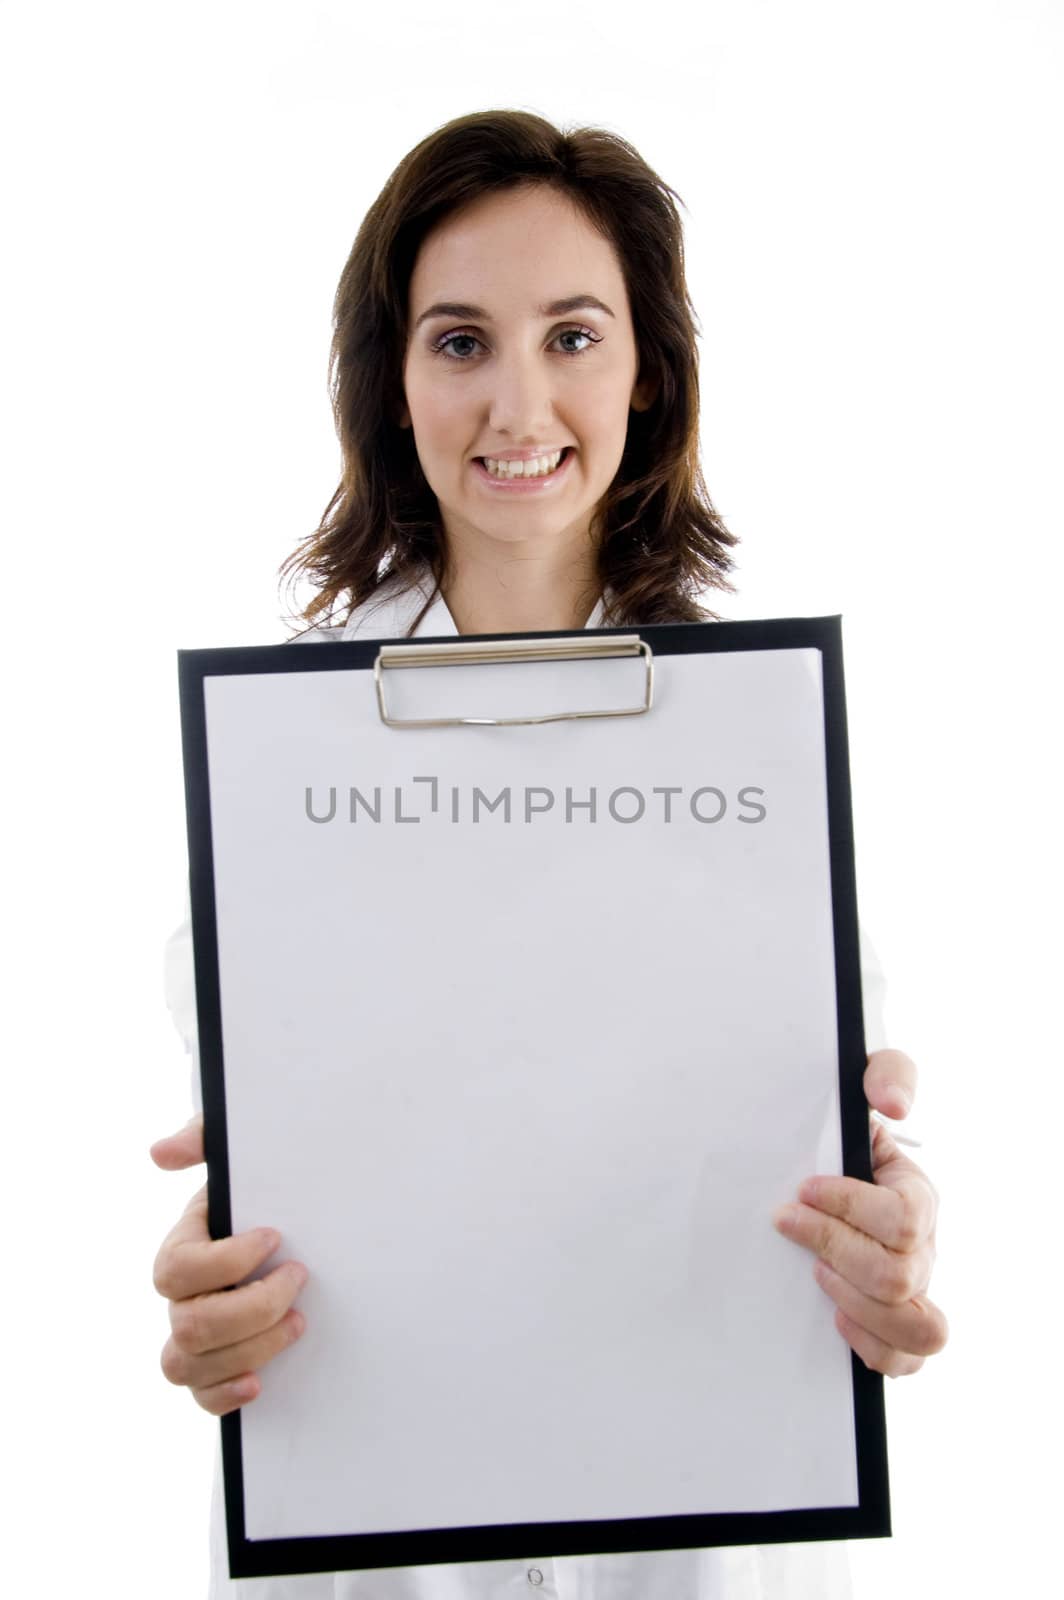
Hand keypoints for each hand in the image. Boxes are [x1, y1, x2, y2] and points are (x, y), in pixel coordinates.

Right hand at [150, 1115, 307, 1414]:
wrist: (303, 1227)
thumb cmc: (264, 1190)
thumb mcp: (242, 1154)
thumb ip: (204, 1138)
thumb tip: (161, 1152)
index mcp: (183, 1247)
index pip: (181, 1267)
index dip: (227, 1260)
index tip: (275, 1237)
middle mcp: (181, 1297)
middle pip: (190, 1322)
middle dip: (251, 1307)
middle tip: (298, 1279)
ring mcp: (192, 1336)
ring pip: (191, 1362)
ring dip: (249, 1348)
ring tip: (297, 1323)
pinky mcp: (214, 1368)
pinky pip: (200, 1397)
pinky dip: (224, 1395)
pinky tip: (260, 1382)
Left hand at [772, 1049, 947, 1376]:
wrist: (820, 1169)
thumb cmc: (840, 1133)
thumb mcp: (860, 1089)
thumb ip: (886, 1075)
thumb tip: (893, 1104)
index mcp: (918, 1194)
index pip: (903, 1218)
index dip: (849, 1209)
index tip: (802, 1190)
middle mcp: (924, 1247)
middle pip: (899, 1275)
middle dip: (835, 1250)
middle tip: (787, 1225)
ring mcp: (915, 1289)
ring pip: (918, 1325)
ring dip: (857, 1304)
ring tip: (815, 1273)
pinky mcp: (895, 1324)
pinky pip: (907, 1359)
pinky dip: (873, 1347)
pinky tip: (835, 1320)